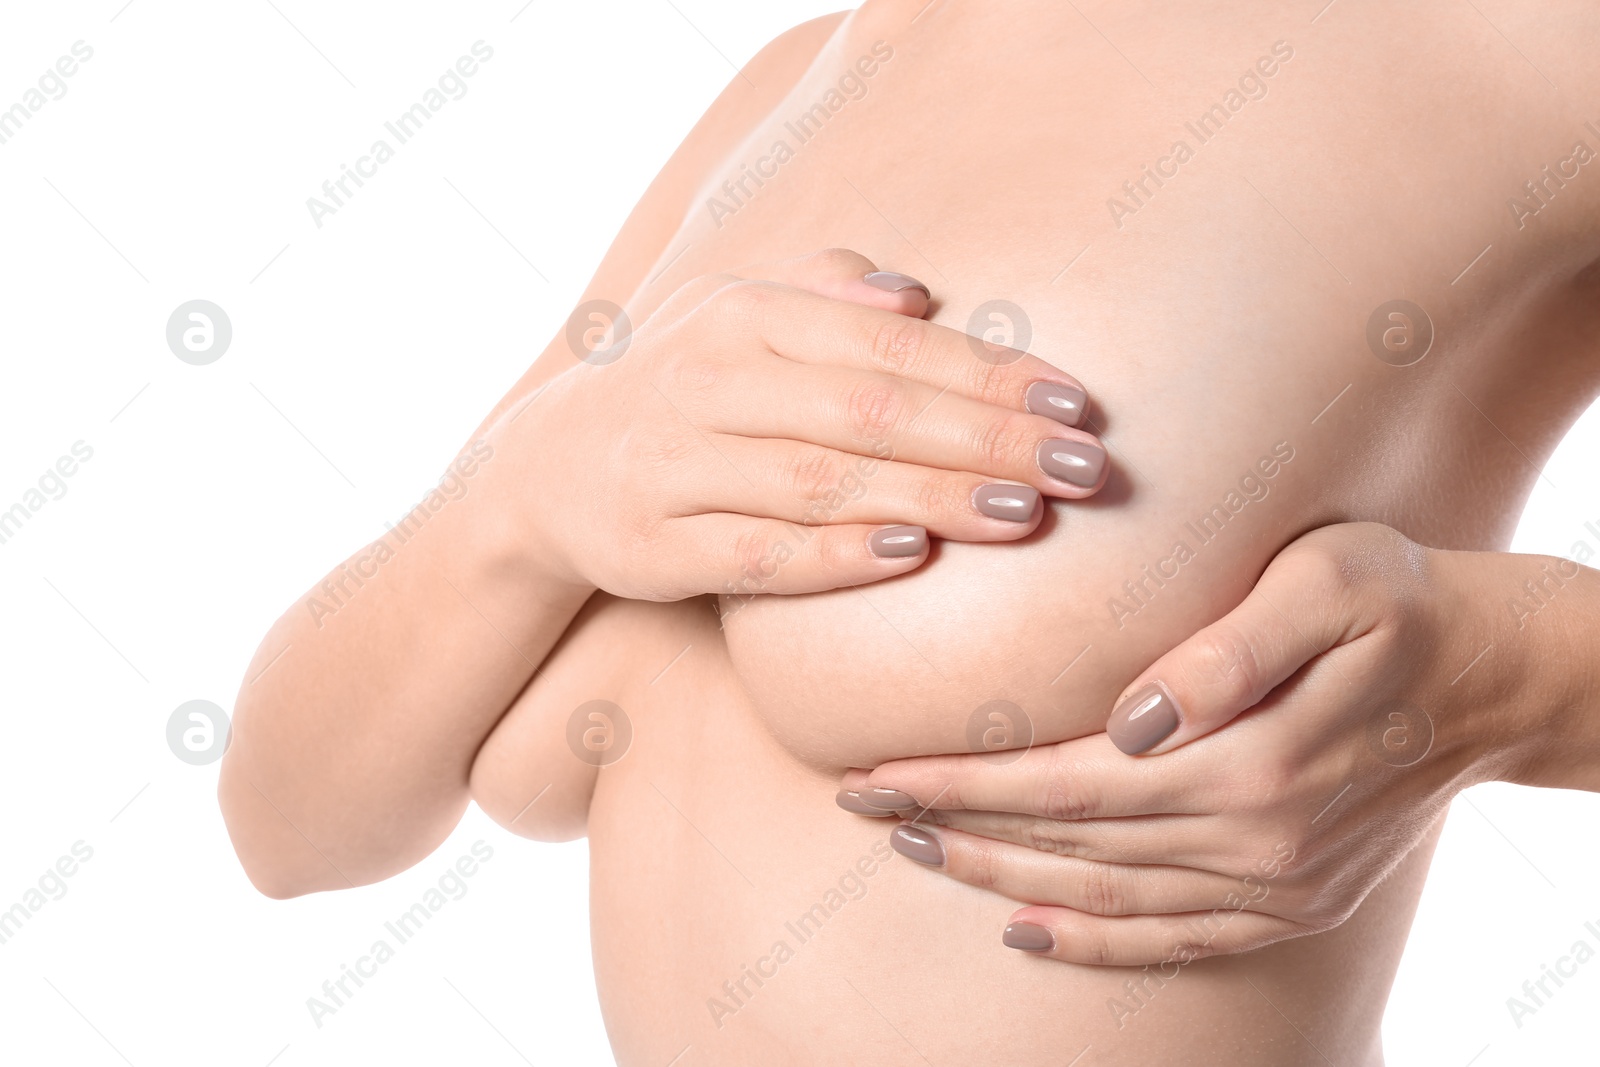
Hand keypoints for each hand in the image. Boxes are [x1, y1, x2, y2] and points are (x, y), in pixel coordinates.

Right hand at [503, 248, 1108, 600]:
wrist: (544, 471)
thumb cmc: (679, 387)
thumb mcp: (734, 314)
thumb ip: (823, 291)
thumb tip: (916, 293)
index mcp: (748, 317)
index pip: (890, 343)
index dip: (989, 372)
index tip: (1075, 404)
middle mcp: (711, 380)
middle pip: (870, 409)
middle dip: (985, 438)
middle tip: (1082, 469)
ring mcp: (678, 464)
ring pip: (821, 480)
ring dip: (929, 498)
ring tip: (1022, 515)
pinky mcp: (655, 543)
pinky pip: (757, 552)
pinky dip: (834, 556)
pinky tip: (910, 561)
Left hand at [839, 522, 1569, 964]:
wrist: (1502, 679)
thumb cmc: (1405, 604)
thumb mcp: (1333, 582)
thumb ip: (1228, 649)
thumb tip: (1131, 715)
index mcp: (1246, 762)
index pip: (1061, 781)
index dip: (960, 781)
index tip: (872, 768)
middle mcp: (1252, 842)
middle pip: (1064, 845)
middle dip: (952, 826)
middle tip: (859, 803)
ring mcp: (1273, 886)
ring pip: (1101, 899)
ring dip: (998, 878)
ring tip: (915, 849)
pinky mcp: (1292, 905)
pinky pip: (1172, 944)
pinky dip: (1091, 944)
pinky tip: (1026, 932)